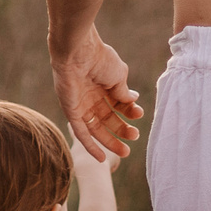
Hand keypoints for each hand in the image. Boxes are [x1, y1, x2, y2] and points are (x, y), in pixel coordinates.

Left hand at [51, 27, 143, 160]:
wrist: (79, 52)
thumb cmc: (99, 58)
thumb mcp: (118, 75)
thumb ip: (123, 91)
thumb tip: (133, 102)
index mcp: (103, 84)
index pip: (117, 103)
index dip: (129, 111)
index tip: (139, 114)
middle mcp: (91, 96)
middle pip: (107, 118)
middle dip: (121, 129)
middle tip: (135, 137)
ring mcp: (80, 104)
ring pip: (96, 128)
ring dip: (110, 141)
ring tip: (126, 152)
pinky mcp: (71, 111)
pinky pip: (81, 132)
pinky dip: (90, 145)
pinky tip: (100, 158)